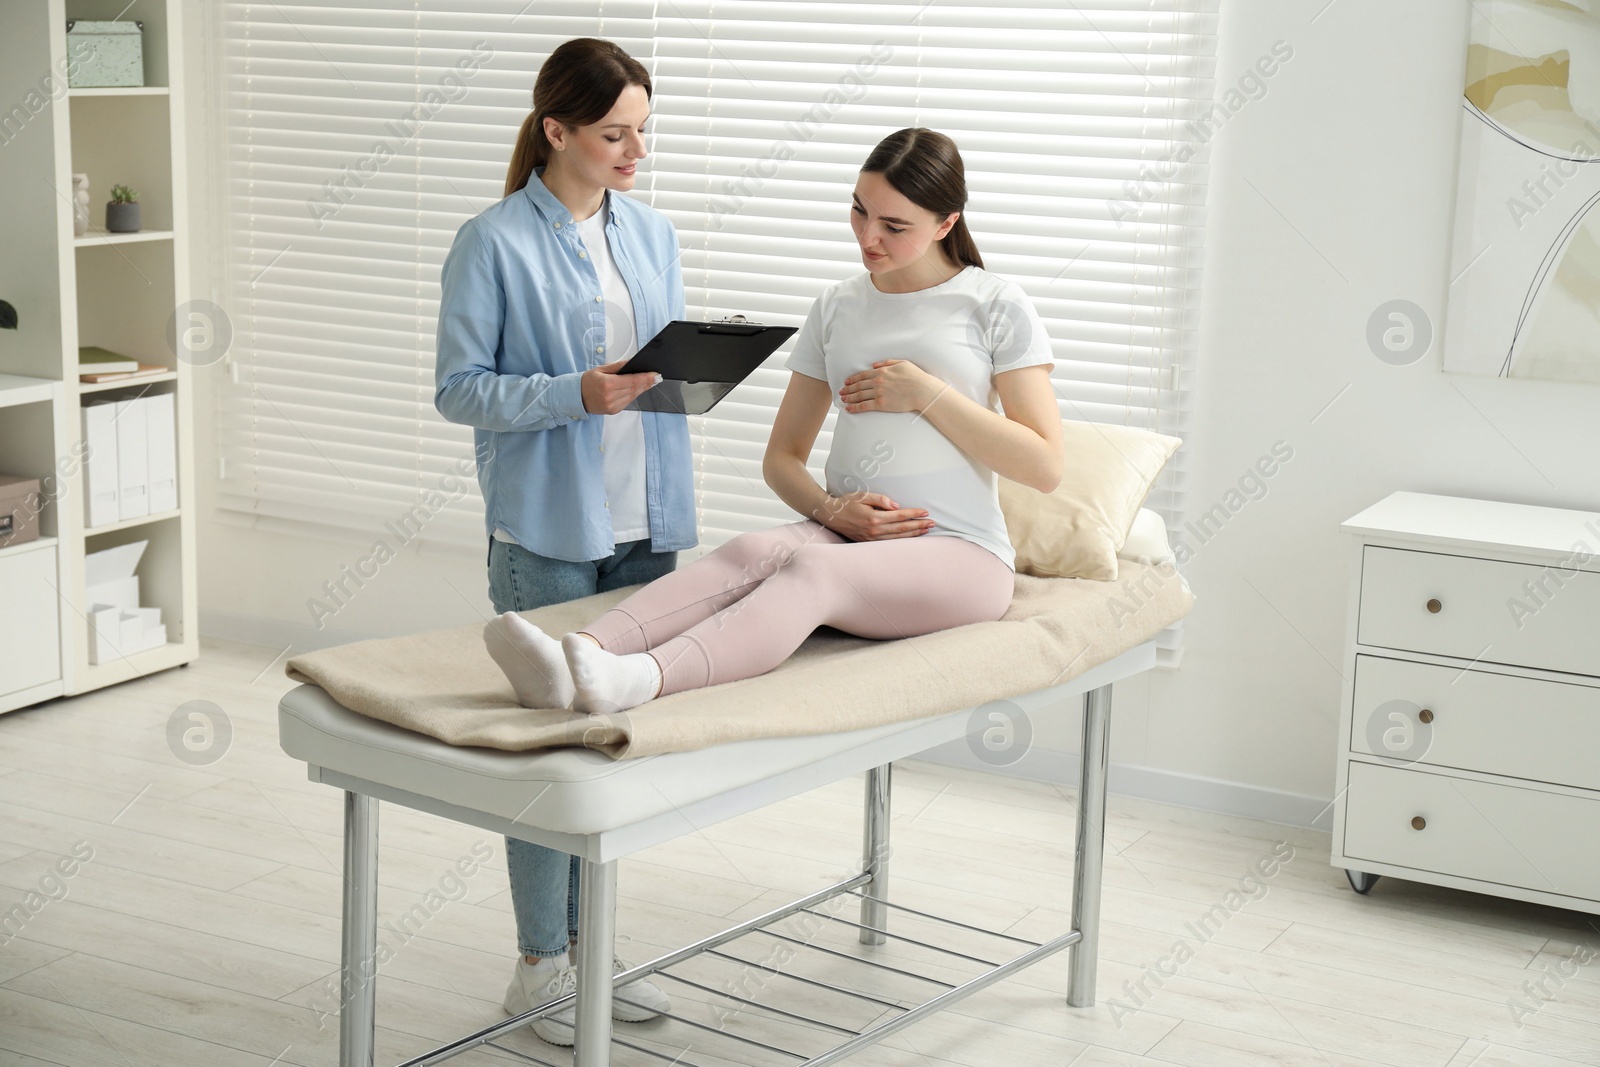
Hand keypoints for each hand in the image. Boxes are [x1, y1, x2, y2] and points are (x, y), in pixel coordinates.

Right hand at [581, 359, 660, 414]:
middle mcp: (610, 397)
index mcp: (607, 384)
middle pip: (635, 389)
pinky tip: (638, 389)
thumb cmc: (588, 381)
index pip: (632, 381)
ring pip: (633, 396)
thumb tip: (633, 362)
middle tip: (657, 377)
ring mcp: (612, 406)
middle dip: (647, 383)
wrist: (576, 397)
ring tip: (650, 382)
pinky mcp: (613, 411)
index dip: (646, 378)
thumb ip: (619, 366)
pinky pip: (628, 402)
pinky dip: (634, 394)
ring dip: (642, 389)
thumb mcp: (602, 369)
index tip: (656, 375)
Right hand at [816, 491, 933, 540]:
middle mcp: (874, 530)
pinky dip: (903, 540)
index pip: (900, 516)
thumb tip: (897, 505)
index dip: (914, 514)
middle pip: (902, 528)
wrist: (830, 516)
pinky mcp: (869, 542)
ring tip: (926, 530)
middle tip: (932, 523)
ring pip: (898, 537)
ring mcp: (872, 539)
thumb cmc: (847, 503)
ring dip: (914, 534)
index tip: (925, 512)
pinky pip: (890, 542)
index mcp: (874, 518)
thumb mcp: (862, 495)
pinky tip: (911, 537)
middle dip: (919, 525)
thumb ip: (881, 499)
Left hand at [839, 360, 941, 413]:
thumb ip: (887, 363)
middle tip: (841, 391)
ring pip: (859, 395)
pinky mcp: (881, 404)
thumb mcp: (902, 363)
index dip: (853, 379)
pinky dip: (855, 407)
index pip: (863, 375)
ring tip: (843, 399)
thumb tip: (875, 365)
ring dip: (849, 397)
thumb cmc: (916, 377)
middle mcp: (878, 381)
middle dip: (848, 388)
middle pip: (859, 385)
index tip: (847, 381)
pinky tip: (849, 409)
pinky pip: (864, 406)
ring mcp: (878, 393)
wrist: (922, 390)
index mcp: (882, 371)